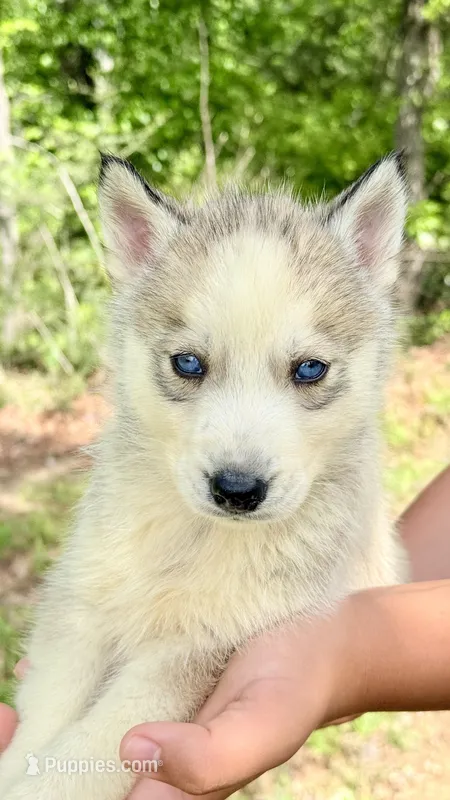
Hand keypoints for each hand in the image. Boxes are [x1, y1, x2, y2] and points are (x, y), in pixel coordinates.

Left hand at [0, 605, 355, 799]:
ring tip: (10, 707)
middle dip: (28, 763)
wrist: (322, 646)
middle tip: (2, 719)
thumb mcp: (264, 723)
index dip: (47, 791)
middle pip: (78, 784)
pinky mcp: (153, 702)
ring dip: (37, 737)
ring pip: (79, 752)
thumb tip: (134, 754)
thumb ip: (211, 758)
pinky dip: (62, 699)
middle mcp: (154, 772)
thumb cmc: (294, 685)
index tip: (12, 733)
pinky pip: (96, 709)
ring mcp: (151, 739)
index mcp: (172, 795)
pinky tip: (40, 676)